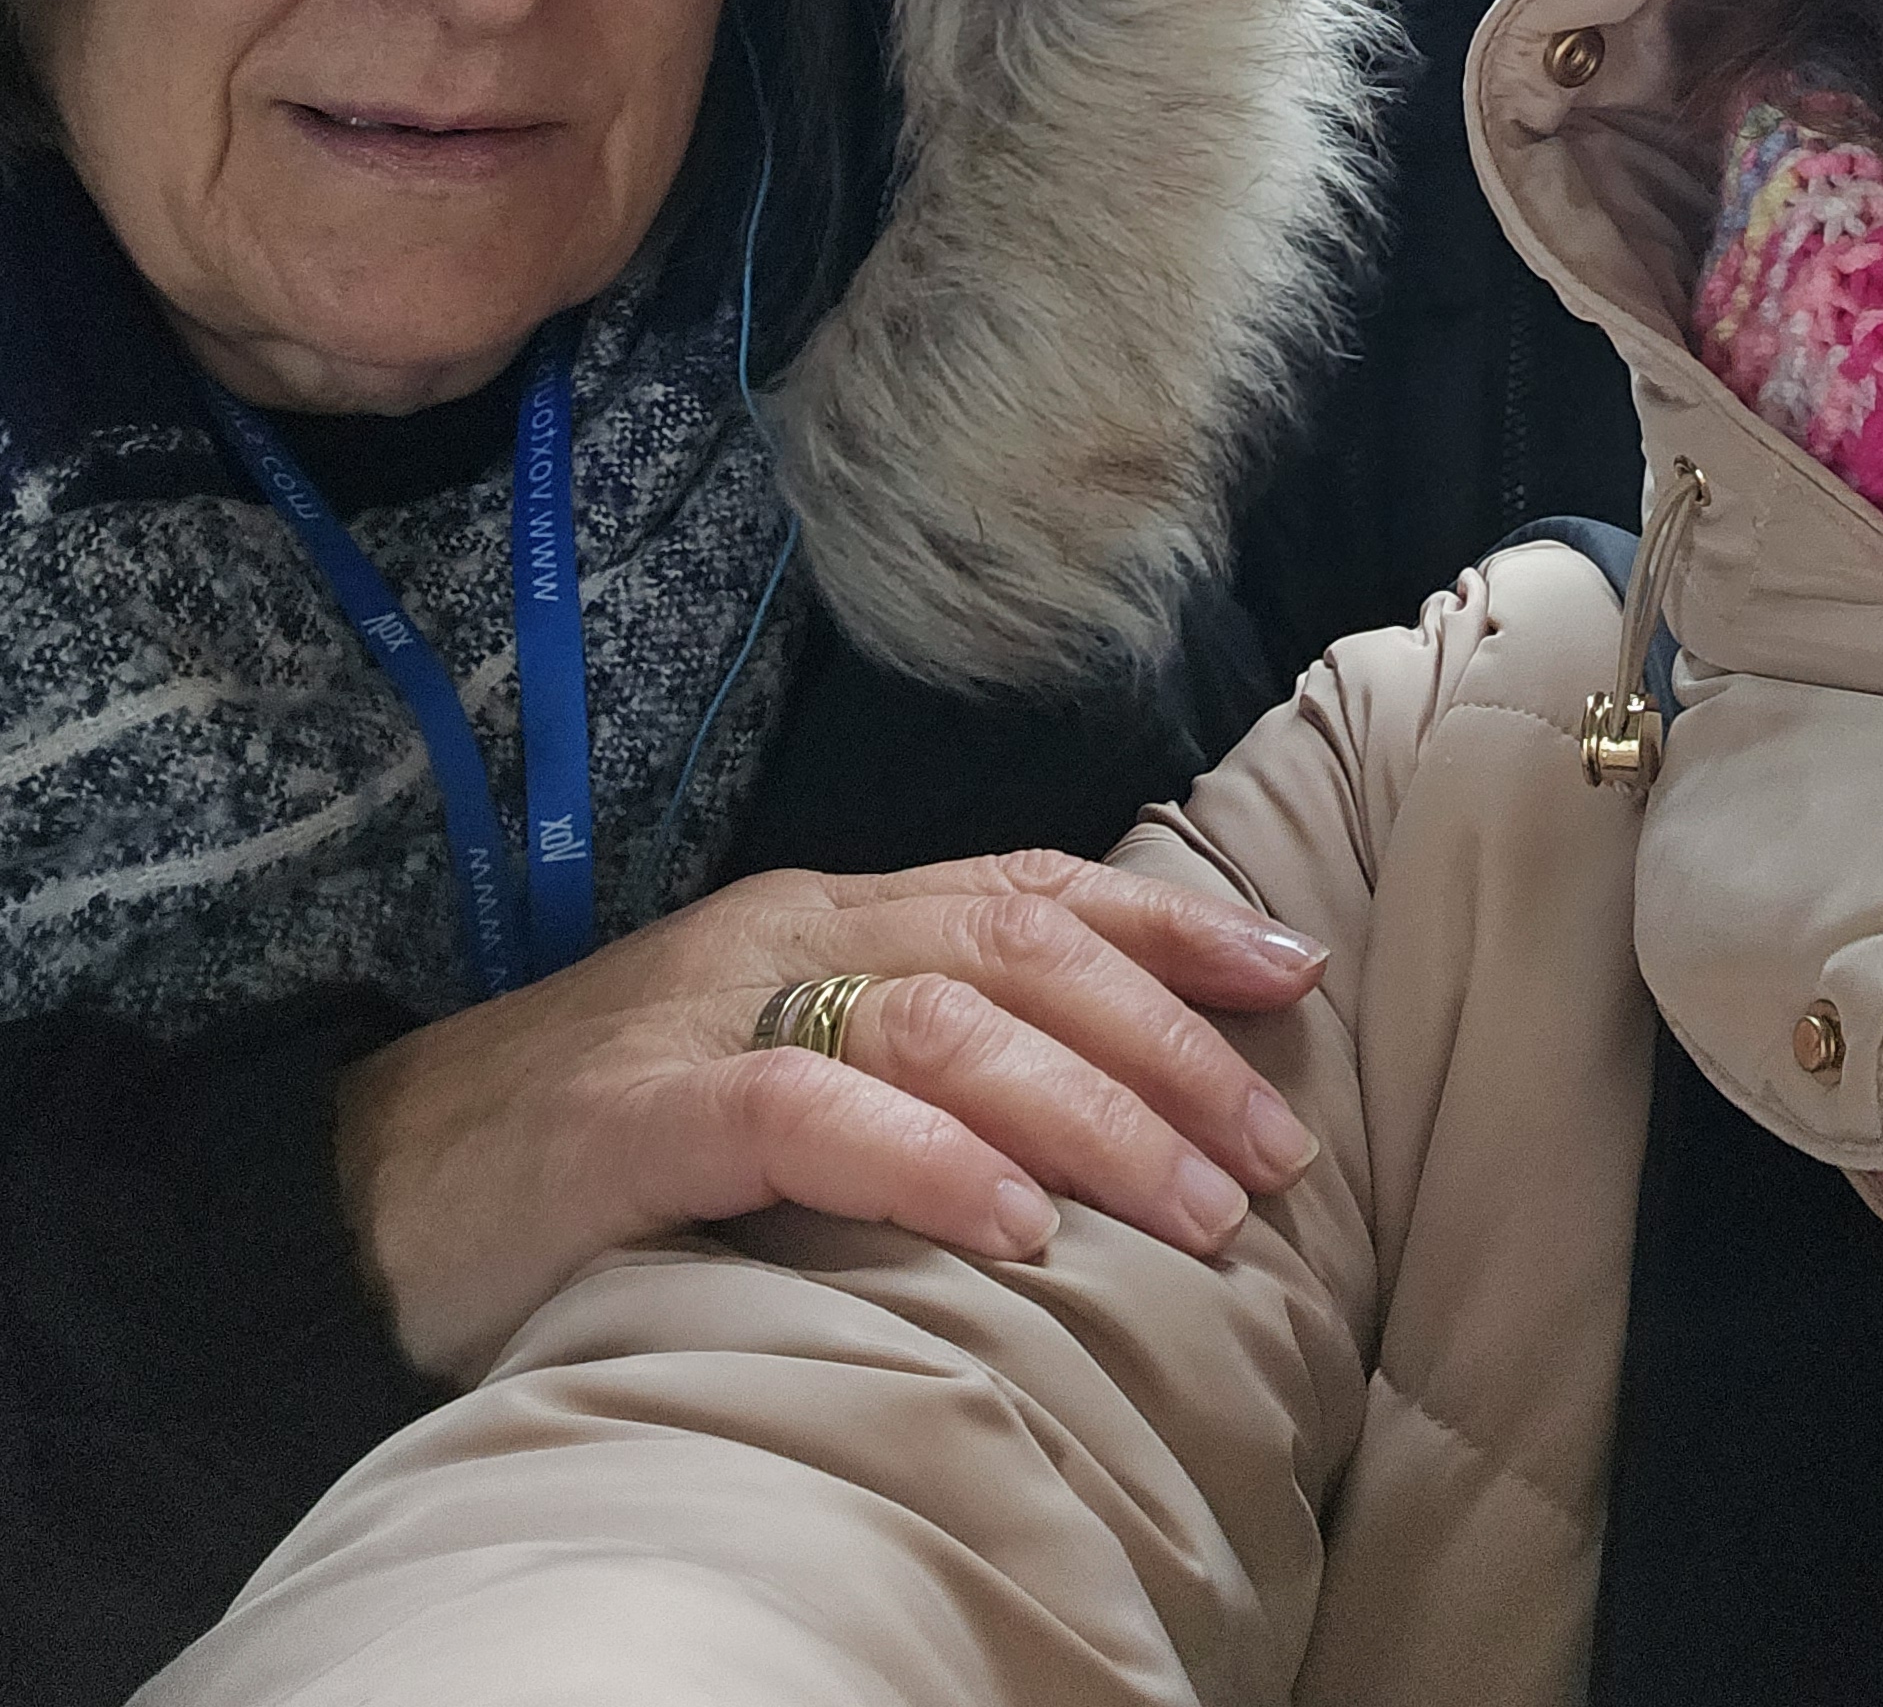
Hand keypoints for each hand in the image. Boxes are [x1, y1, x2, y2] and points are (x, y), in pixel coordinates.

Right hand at [335, 849, 1325, 1382]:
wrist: (357, 1193)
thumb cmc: (589, 1155)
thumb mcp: (770, 1077)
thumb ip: (898, 1066)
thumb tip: (1086, 1114)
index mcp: (824, 916)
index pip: (1032, 889)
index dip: (1171, 923)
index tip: (1295, 975)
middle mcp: (784, 934)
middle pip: (1021, 947)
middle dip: (1169, 1037)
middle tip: (1277, 1144)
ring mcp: (708, 1012)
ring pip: (945, 1020)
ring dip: (1091, 1110)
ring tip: (1195, 1201)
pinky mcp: (634, 1114)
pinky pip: (807, 1111)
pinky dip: (929, 1162)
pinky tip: (1018, 1223)